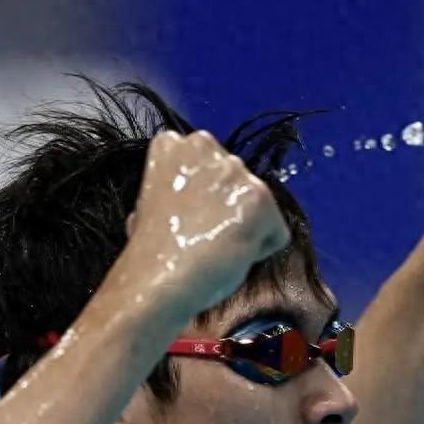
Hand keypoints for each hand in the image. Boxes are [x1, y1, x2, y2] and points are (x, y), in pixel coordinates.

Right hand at [121, 130, 289, 317]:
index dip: (203, 199)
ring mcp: (234, 170)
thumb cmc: (149, 252)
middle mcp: (206, 145)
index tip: (187, 219)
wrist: (157, 279)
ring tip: (213, 248)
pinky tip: (230, 256)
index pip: (209, 166)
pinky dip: (259, 249)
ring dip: (244, 228)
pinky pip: (276, 232)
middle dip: (228, 209)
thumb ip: (176, 188)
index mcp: (173, 144)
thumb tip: (189, 201)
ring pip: (258, 206)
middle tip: (203, 236)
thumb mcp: (148, 203)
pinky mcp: (259, 197)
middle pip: (237, 183)